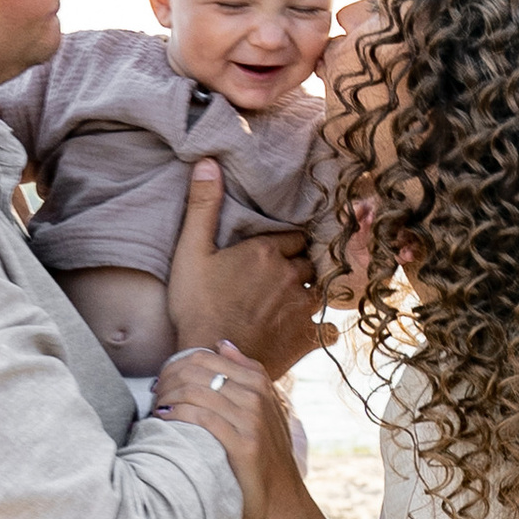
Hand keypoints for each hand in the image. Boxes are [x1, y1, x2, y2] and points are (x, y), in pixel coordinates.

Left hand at [156, 344, 298, 518]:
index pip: (207, 358)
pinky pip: (201, 418)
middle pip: (198, 371)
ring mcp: (252, 420)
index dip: (177, 364)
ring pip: (196, 392)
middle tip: (154, 394)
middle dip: (168, 379)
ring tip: (156, 408)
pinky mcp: (243, 444)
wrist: (281, 501)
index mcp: (260, 384)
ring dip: (168, 397)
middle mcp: (258, 397)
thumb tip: (222, 345)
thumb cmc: (265, 456)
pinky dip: (177, 415)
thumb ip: (247, 374)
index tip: (162, 380)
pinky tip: (164, 420)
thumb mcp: (265, 409)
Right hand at [169, 163, 325, 373]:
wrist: (211, 357)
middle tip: (283, 274)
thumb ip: (202, 206)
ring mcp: (302, 308)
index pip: (291, 237)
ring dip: (310, 292)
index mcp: (266, 251)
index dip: (283, 243)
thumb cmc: (196, 305)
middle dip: (299, 265)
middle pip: (307, 262)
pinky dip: (321, 329)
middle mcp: (291, 275)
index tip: (274, 251)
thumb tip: (208, 162)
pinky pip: (327, 329)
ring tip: (295, 298)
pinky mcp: (306, 337)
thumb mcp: (190, 251)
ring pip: (319, 290)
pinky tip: (310, 330)